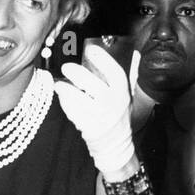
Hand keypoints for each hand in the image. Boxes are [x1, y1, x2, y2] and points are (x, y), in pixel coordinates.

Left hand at [55, 45, 140, 176]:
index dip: (102, 59)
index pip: (114, 71)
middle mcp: (113, 104)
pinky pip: (74, 113)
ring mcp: (100, 117)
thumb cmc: (118, 115)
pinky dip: (66, 104)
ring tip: (59, 84)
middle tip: (66, 67)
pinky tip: (63, 98)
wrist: (116, 145)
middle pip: (93, 84)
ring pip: (80, 100)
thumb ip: (127, 76)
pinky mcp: (89, 128)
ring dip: (66, 90)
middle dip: (77, 74)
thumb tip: (136, 53)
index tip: (90, 50)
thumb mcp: (126, 95)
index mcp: (123, 92)